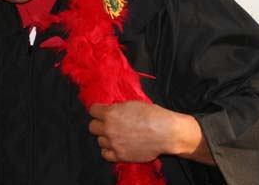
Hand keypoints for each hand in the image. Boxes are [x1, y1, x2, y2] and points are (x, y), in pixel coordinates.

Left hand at [88, 100, 211, 163]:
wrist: (166, 132)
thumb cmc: (153, 115)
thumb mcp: (132, 104)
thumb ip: (117, 108)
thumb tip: (110, 110)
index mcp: (110, 113)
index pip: (93, 110)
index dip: (98, 111)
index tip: (102, 112)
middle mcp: (109, 128)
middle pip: (92, 127)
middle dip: (100, 124)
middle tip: (109, 124)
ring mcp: (114, 143)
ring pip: (99, 141)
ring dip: (106, 138)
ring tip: (117, 136)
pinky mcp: (120, 155)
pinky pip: (105, 154)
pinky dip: (109, 150)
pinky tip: (117, 146)